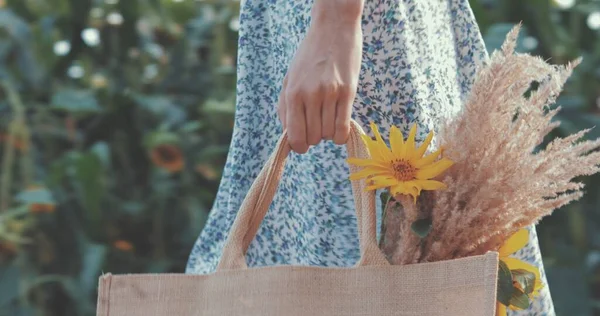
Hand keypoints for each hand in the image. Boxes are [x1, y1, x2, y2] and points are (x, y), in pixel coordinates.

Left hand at [277, 1, 362, 153]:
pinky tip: (339, 129)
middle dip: (314, 137)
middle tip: (316, 124)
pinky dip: (341, 135)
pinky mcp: (348, 92)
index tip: (303, 145)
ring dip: (328, 133)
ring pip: (328, 135)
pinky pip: (343, 128)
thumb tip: (289, 137)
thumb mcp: (289, 78)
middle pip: (313, 138)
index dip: (299, 146)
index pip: (294, 136)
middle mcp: (310, 95)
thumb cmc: (309, 56)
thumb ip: (285, 108)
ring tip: (327, 118)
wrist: (333, 28)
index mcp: (292, 93)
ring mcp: (330, 94)